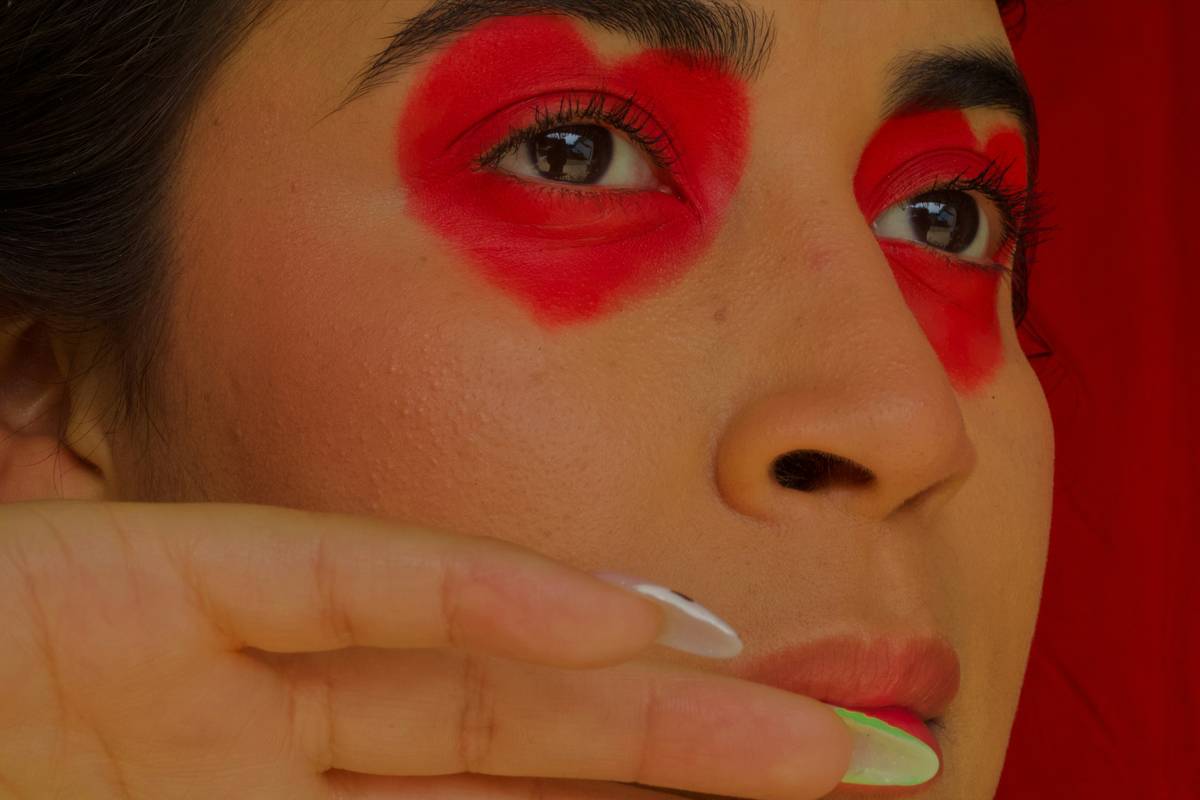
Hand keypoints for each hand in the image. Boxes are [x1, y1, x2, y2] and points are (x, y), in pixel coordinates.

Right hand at [0, 501, 851, 798]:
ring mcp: (206, 664)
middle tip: (883, 774)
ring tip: (822, 736)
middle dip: (710, 770)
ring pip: (467, 681)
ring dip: (650, 706)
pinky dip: (473, 600)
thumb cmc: (6, 762)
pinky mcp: (132, 578)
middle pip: (528, 759)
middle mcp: (268, 744)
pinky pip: (328, 585)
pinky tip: (630, 627)